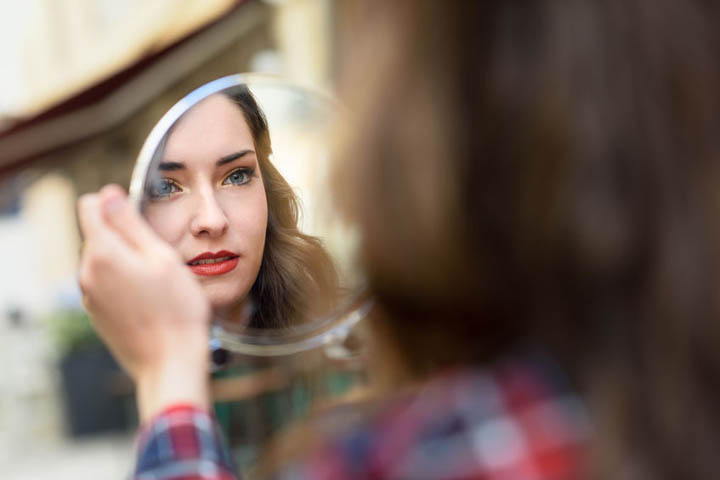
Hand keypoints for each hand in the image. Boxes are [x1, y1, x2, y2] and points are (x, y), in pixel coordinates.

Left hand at [77, 184, 210, 421]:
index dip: (114, 202)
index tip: (138, 214)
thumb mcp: (162, 257)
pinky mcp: (98, 314)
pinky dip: (124, 282)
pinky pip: (106, 284)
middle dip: (123, 235)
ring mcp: (90, 296)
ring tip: (158, 280)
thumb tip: (109, 195)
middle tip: (159, 255)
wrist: (171, 362)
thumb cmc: (177, 310)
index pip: (90, 206)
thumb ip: (130, 223)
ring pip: (103, 260)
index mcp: (103, 253)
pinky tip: (150, 299)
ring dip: (125, 260)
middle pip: (98, 234)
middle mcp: (87, 273)